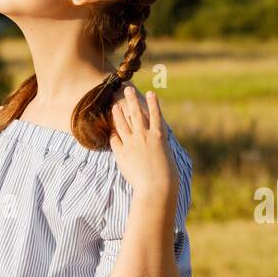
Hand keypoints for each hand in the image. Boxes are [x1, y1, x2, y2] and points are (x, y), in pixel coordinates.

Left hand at [110, 85, 177, 200]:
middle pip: (136, 113)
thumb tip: (157, 143)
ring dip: (118, 114)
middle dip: (131, 100)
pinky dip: (113, 135)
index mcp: (159, 135)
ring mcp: (132, 143)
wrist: (156, 187)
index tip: (150, 93)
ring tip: (114, 106)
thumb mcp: (167, 156)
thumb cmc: (167, 176)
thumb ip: (160, 146)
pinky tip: (110, 130)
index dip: (153, 103)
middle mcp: (145, 135)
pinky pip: (115, 140)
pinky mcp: (122, 153)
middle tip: (127, 89)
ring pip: (122, 124)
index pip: (155, 114)